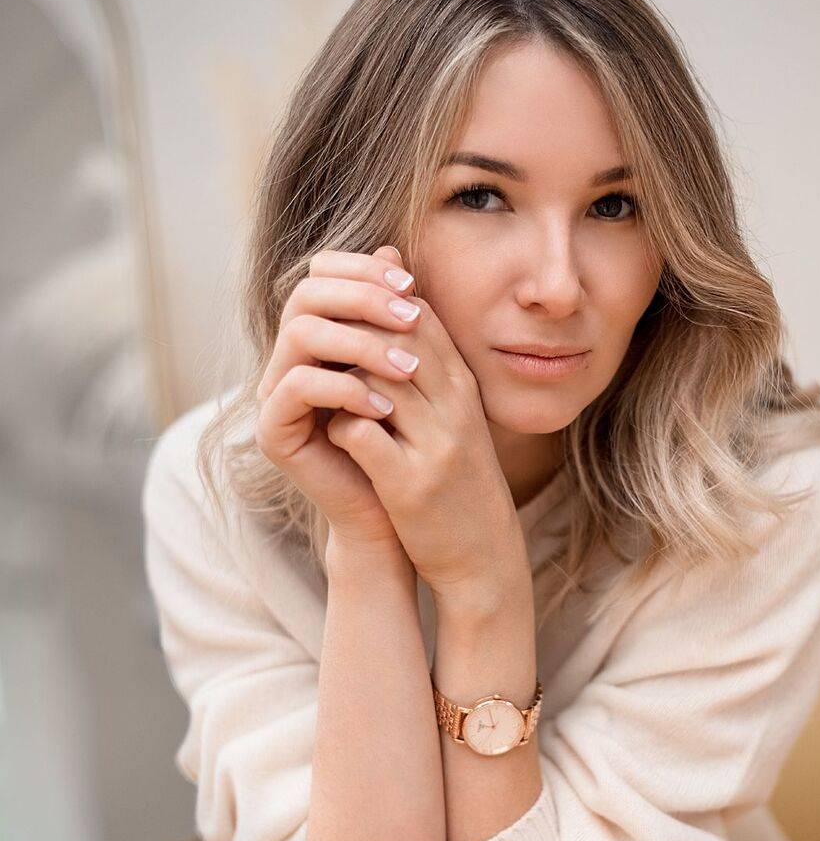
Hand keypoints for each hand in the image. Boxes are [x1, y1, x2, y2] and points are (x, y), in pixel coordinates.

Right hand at [253, 243, 426, 549]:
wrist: (392, 512)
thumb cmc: (404, 438)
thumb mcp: (408, 366)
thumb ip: (397, 314)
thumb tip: (394, 249)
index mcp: (316, 334)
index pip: (322, 274)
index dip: (363, 270)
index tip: (413, 285)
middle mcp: (287, 357)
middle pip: (306, 293)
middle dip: (364, 298)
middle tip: (414, 316)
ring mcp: (273, 392)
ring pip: (300, 334)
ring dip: (360, 342)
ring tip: (408, 368)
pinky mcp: (272, 429)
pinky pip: (297, 387)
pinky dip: (344, 388)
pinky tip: (383, 405)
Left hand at [322, 281, 528, 602]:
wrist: (482, 553)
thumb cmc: (457, 476)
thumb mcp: (451, 412)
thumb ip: (426, 359)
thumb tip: (395, 288)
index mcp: (463, 387)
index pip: (418, 317)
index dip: (372, 306)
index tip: (338, 316)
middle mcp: (455, 408)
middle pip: (396, 338)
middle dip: (350, 333)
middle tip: (316, 342)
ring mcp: (435, 445)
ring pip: (374, 380)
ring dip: (339, 377)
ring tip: (319, 386)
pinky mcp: (410, 485)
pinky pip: (359, 434)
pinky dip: (337, 425)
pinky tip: (330, 430)